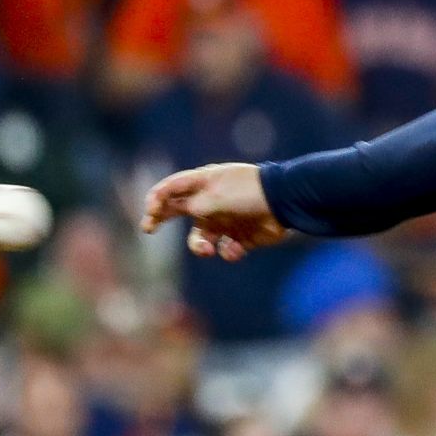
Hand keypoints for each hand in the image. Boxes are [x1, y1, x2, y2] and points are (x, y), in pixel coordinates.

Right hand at [138, 162, 287, 261]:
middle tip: (148, 228)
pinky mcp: (240, 236)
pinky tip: (236, 248)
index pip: (172, 188)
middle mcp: (211, 201)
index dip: (156, 199)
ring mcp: (225, 219)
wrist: (287, 203)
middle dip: (160, 219)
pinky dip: (228, 252)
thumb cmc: (250, 193)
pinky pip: (225, 249)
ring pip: (200, 238)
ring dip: (199, 247)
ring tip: (206, 250)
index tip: (151, 213)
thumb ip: (193, 206)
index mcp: (205, 183)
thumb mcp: (216, 196)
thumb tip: (182, 211)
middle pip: (178, 211)